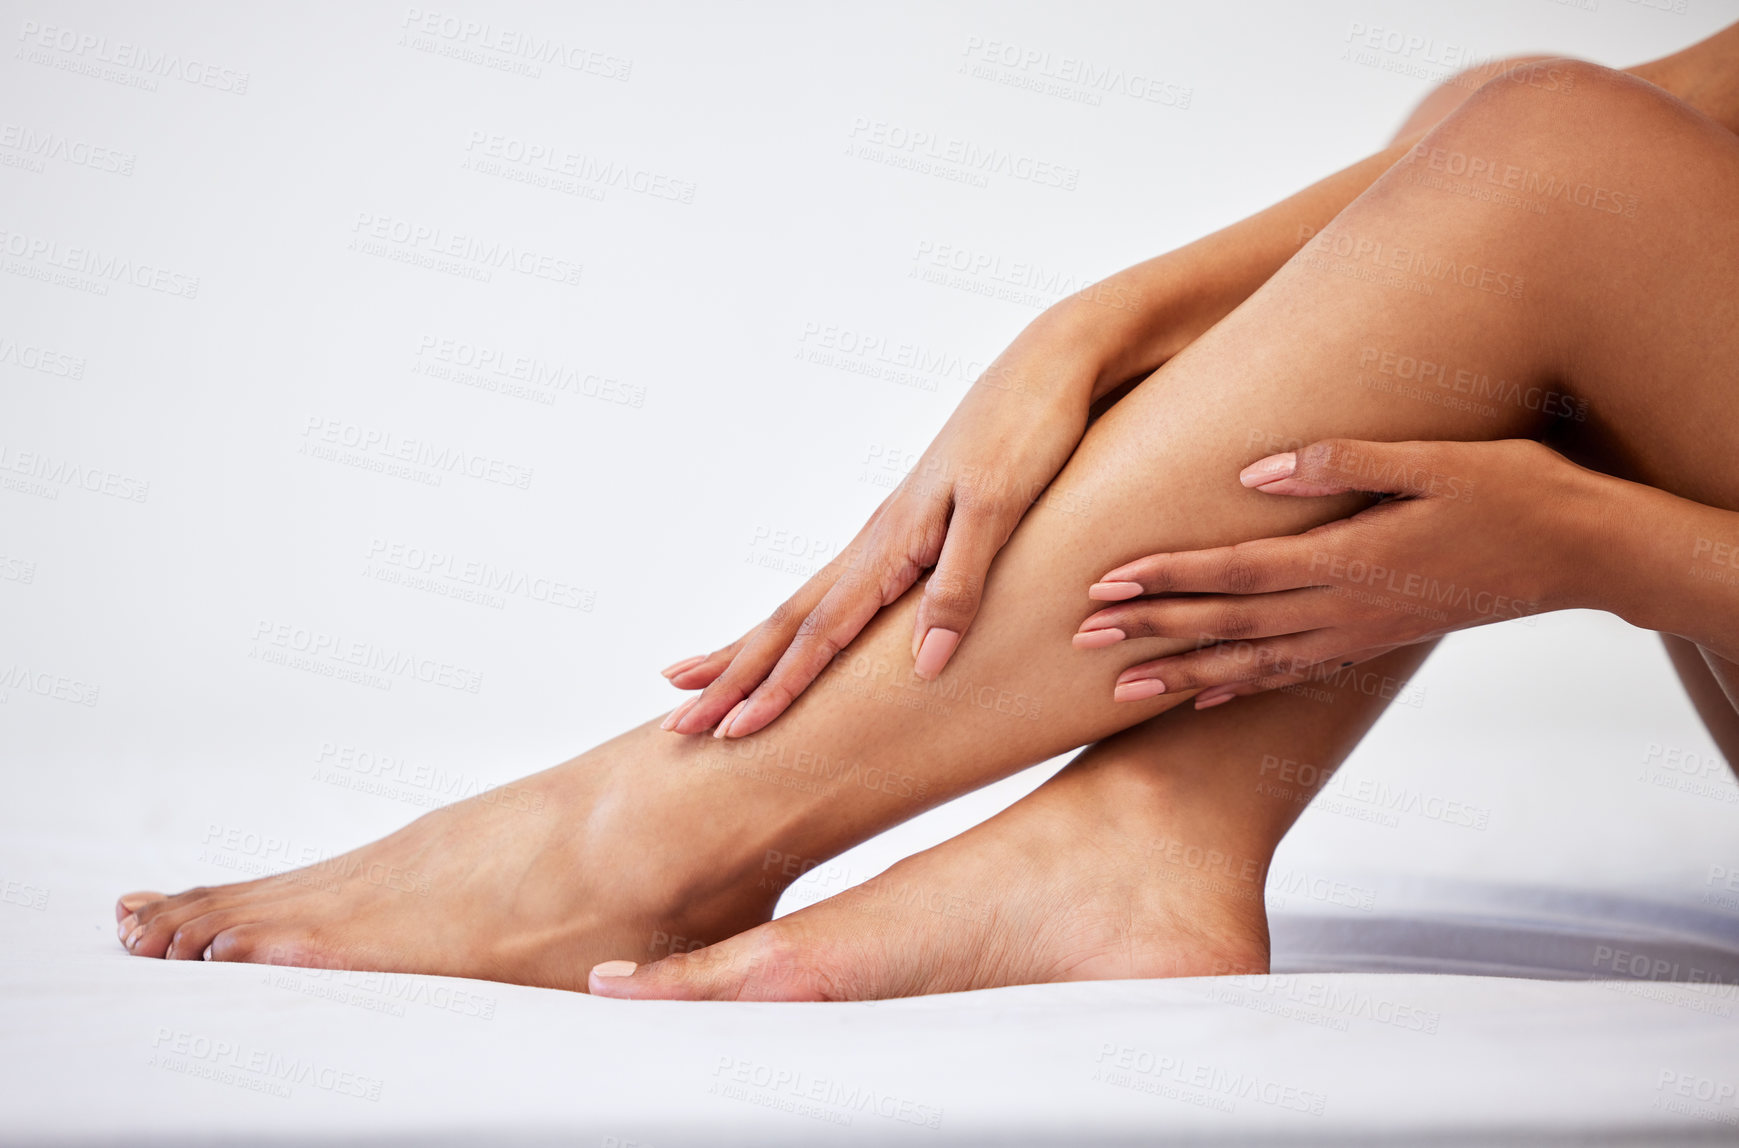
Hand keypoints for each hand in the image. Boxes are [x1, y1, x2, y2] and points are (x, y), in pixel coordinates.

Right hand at [660, 331, 1093, 738]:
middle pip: (789, 623)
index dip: (778, 688)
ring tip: (703, 678)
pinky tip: (796, 634)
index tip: (732, 732)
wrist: (1048, 365)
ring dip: (754, 651)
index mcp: (892, 542)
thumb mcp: (1001, 510)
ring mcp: (889, 533)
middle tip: (680, 723)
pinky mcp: (912, 526)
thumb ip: (959, 585)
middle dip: (732, 677)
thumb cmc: (1029, 432)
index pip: (820, 633)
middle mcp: (877, 541)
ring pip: (805, 606)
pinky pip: (839, 591)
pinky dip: (802, 625)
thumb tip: (923, 664)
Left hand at [1076, 438, 1598, 706]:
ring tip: (1117, 689)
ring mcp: (1356, 634)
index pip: (1234, 573)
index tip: (1104, 585)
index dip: (1165, 579)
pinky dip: (1238, 686)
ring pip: (1248, 662)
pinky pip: (1290, 674)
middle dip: (1149, 630)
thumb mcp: (1433, 459)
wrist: (1583, 554)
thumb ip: (1341, 462)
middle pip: (1226, 624)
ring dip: (1179, 673)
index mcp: (1348, 561)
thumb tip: (1252, 471)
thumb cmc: (1512, 492)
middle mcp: (1342, 610)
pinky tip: (1201, 696)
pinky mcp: (1371, 642)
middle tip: (1078, 639)